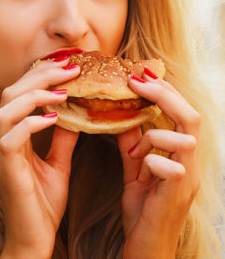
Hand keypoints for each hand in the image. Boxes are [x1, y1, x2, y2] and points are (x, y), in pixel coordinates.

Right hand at [0, 57, 80, 257]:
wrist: (33, 239)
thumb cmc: (42, 206)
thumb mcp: (58, 165)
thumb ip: (62, 139)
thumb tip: (75, 114)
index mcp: (14, 136)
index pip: (20, 94)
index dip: (41, 75)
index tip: (69, 64)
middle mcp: (3, 140)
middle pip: (11, 93)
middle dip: (40, 75)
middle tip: (70, 66)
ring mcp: (2, 153)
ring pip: (5, 109)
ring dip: (34, 94)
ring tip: (63, 89)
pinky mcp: (6, 168)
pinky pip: (10, 137)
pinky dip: (31, 122)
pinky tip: (54, 117)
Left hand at [117, 71, 199, 258]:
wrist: (147, 249)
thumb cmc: (143, 211)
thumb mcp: (136, 171)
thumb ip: (134, 145)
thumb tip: (123, 118)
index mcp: (182, 155)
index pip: (183, 112)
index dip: (165, 90)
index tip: (139, 73)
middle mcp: (191, 164)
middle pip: (191, 117)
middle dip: (164, 94)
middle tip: (135, 81)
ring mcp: (188, 179)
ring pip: (184, 139)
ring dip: (153, 135)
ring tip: (133, 152)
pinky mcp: (178, 195)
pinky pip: (171, 167)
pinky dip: (151, 160)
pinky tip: (138, 168)